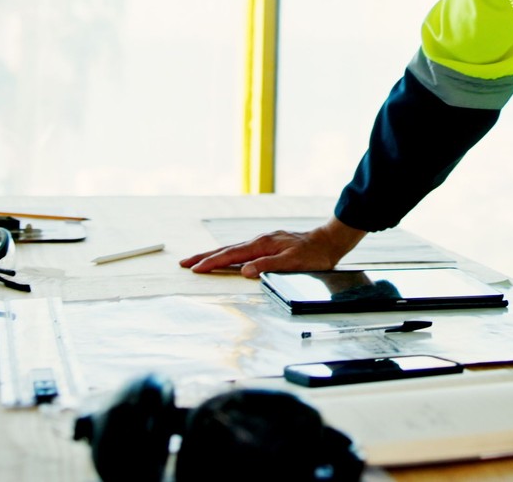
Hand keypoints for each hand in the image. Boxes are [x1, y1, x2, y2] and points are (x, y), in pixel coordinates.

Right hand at [178, 218, 366, 277]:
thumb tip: (245, 271)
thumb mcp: (293, 263)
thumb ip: (268, 266)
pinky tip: (224, 257)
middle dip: (204, 257)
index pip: (231, 255)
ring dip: (213, 255)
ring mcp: (262, 241)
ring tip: (197, 261)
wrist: (328, 241)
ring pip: (232, 249)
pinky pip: (241, 249)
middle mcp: (259, 241)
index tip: (195, 269)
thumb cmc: (313, 255)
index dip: (212, 263)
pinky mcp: (267, 244)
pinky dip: (227, 254)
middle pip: (226, 250)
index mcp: (262, 245)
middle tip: (184, 263)